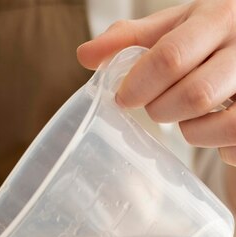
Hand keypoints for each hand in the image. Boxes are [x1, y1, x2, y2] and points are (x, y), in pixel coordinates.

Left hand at [77, 0, 235, 166]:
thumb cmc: (209, 39)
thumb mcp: (175, 27)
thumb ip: (131, 39)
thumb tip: (85, 56)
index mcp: (220, 17)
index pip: (171, 57)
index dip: (139, 85)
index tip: (124, 97)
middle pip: (194, 96)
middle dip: (162, 109)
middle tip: (155, 106)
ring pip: (218, 126)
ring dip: (191, 130)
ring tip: (189, 116)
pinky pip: (233, 148)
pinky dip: (217, 146)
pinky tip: (216, 127)